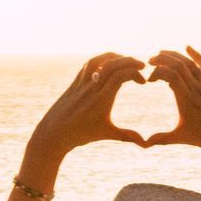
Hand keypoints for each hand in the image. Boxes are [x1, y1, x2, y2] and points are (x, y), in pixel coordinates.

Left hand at [28, 53, 146, 154]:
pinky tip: (110, 64)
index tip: (143, 82)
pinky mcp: (75, 82)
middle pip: (111, 65)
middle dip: (129, 61)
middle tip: (142, 66)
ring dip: (115, 57)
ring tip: (127, 61)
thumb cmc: (81, 135)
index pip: (120, 77)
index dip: (135, 74)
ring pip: (99, 60)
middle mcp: (91, 88)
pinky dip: (103, 59)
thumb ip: (127, 136)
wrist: (54, 133)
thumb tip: (145, 144)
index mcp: (101, 100)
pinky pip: (89, 64)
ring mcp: (82, 83)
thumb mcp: (106, 134)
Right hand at [144, 47, 200, 157]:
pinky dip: (196, 55)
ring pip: (189, 63)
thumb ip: (162, 139)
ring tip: (161, 53)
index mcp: (186, 99)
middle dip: (161, 59)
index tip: (148, 80)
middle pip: (177, 64)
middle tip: (149, 62)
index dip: (155, 72)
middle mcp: (196, 88)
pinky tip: (187, 47)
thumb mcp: (182, 138)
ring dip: (174, 55)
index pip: (168, 75)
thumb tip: (143, 144)